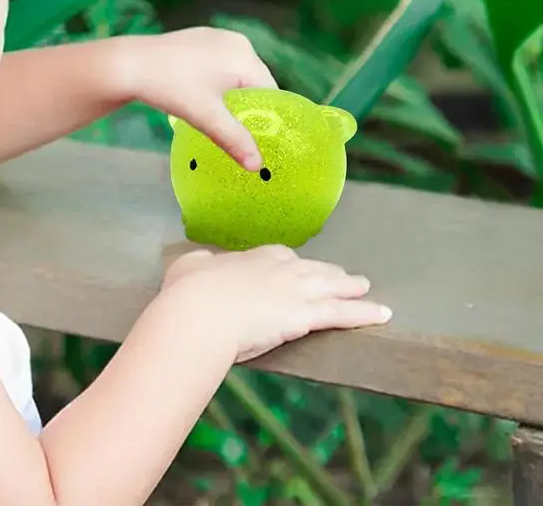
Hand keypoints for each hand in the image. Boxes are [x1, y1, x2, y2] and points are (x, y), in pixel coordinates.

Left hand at [117, 27, 276, 170]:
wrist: (128, 65)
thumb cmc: (171, 88)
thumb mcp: (206, 117)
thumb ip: (235, 139)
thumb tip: (257, 166)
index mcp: (244, 56)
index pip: (270, 92)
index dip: (266, 118)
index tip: (258, 139)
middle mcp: (237, 42)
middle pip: (255, 83)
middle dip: (247, 107)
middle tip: (234, 132)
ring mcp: (217, 37)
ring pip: (236, 75)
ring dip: (231, 97)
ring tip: (216, 117)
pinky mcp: (200, 40)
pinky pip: (220, 66)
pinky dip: (217, 83)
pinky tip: (200, 97)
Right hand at [162, 245, 391, 362]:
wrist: (200, 312)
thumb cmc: (190, 291)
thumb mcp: (188, 265)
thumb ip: (200, 261)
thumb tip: (201, 259)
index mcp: (252, 257)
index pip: (280, 256)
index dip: (291, 262)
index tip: (295, 265)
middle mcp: (279, 269)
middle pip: (312, 268)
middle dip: (329, 272)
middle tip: (344, 275)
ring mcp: (295, 291)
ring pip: (332, 287)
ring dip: (351, 288)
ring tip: (366, 288)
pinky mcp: (305, 316)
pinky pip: (342, 314)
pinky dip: (364, 313)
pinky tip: (382, 314)